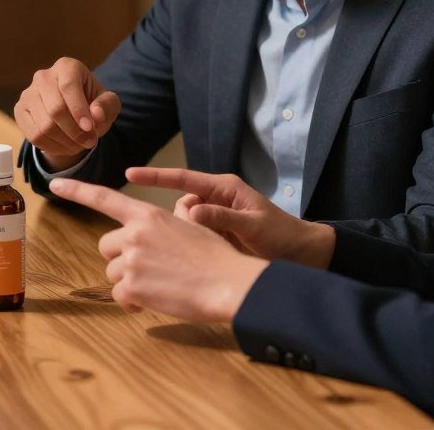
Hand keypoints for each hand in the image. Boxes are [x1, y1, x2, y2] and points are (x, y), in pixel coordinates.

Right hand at [15, 57, 121, 169]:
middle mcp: (43, 76)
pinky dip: (52, 146)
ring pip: (44, 126)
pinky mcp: (20, 110)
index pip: (69, 86)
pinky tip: (64, 145)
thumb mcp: (108, 103)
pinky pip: (34, 136)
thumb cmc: (93, 103)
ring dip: (65, 142)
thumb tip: (96, 114)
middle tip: (89, 142)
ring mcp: (28, 93)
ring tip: (78, 144)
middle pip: (55, 109)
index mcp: (67, 67)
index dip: (79, 110)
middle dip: (75, 131)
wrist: (72, 112)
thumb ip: (107, 106)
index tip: (90, 128)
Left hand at [49, 177, 267, 322]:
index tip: (55, 184)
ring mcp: (132, 260)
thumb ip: (166, 222)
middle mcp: (135, 233)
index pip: (104, 198)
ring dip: (130, 282)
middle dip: (121, 259)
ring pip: (113, 273)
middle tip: (150, 268)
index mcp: (148, 214)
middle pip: (106, 247)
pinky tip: (157, 299)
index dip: (77, 190)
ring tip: (160, 285)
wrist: (228, 283)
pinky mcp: (132, 286)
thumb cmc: (216, 256)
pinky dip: (133, 302)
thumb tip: (160, 224)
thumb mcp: (191, 226)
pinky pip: (119, 296)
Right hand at [128, 167, 335, 269]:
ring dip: (189, 238)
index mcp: (224, 189)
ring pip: (183, 226)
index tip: (129, 174)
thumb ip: (223, 218)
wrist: (304, 257)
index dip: (154, 177)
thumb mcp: (254, 226)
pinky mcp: (215, 238)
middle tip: (204, 238)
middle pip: (179, 207)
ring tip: (214, 250)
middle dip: (180, 222)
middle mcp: (215, 201)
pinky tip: (204, 260)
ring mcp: (214, 221)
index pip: (182, 179)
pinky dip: (193, 247)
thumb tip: (192, 211)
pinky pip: (192, 239)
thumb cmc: (283, 236)